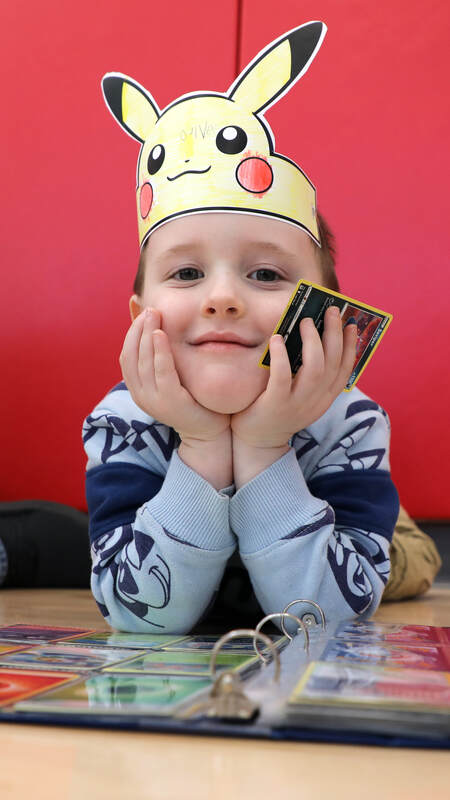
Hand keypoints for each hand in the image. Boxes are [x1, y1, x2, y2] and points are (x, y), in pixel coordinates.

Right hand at [120, 307, 230, 442]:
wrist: (209, 431)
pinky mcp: (170, 401)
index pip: (126, 355)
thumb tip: (154, 328)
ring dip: (147, 335)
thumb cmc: (192, 400)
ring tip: (154, 315)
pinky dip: (160, 351)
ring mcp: (153, 400)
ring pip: (144, 361)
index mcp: (137, 389)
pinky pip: (161, 371)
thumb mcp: (171, 377)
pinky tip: (162, 333)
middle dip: (138, 329)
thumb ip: (161, 358)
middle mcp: (140, 395)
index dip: (132, 333)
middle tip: (150, 310)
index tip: (143, 313)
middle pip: (132, 355)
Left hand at [231, 307, 356, 447]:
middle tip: (331, 311)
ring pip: (314, 369)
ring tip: (305, 321)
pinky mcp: (275, 405)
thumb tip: (312, 338)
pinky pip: (282, 377)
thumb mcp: (301, 395)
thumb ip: (309, 375)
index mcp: (325, 398)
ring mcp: (297, 404)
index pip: (345, 369)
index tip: (351, 324)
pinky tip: (277, 339)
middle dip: (334, 334)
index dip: (350, 345)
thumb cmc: (277, 409)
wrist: (257, 442)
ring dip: (312, 341)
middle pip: (333, 363)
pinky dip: (281, 356)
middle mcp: (316, 401)